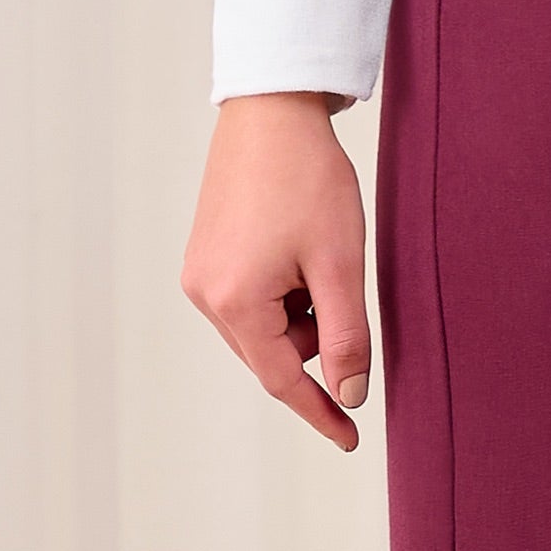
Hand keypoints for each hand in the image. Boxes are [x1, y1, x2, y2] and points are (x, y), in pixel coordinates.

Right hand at [184, 93, 370, 448]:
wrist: (272, 112)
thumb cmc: (309, 181)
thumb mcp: (339, 263)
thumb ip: (346, 336)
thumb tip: (350, 393)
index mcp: (235, 301)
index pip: (282, 380)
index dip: (321, 411)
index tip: (351, 438)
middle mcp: (205, 294)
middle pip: (270, 355)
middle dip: (314, 344)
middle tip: (345, 298)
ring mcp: (199, 274)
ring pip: (262, 329)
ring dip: (300, 316)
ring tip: (321, 259)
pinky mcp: (204, 256)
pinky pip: (248, 302)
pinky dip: (283, 296)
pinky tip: (301, 252)